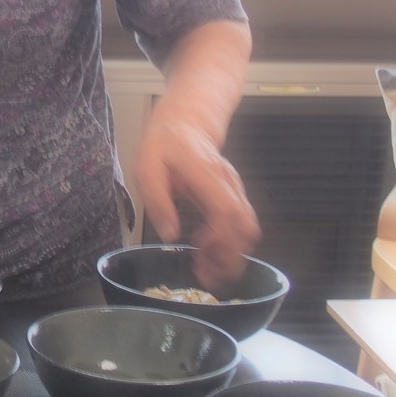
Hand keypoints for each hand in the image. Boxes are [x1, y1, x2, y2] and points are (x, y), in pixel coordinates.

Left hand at [134, 107, 259, 288]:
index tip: (201, 252)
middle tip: (205, 275)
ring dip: (231, 255)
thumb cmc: (164, 144)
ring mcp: (235, 189)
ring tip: (205, 270)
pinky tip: (208, 254)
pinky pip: (240, 225)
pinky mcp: (234, 196)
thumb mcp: (147, 168)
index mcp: (206, 173)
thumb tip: (170, 235)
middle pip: (245, 225)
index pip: (226, 209)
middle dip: (231, 257)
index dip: (219, 237)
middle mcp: (228, 183)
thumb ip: (158, 201)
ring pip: (248, 229)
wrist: (187, 121)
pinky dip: (229, 244)